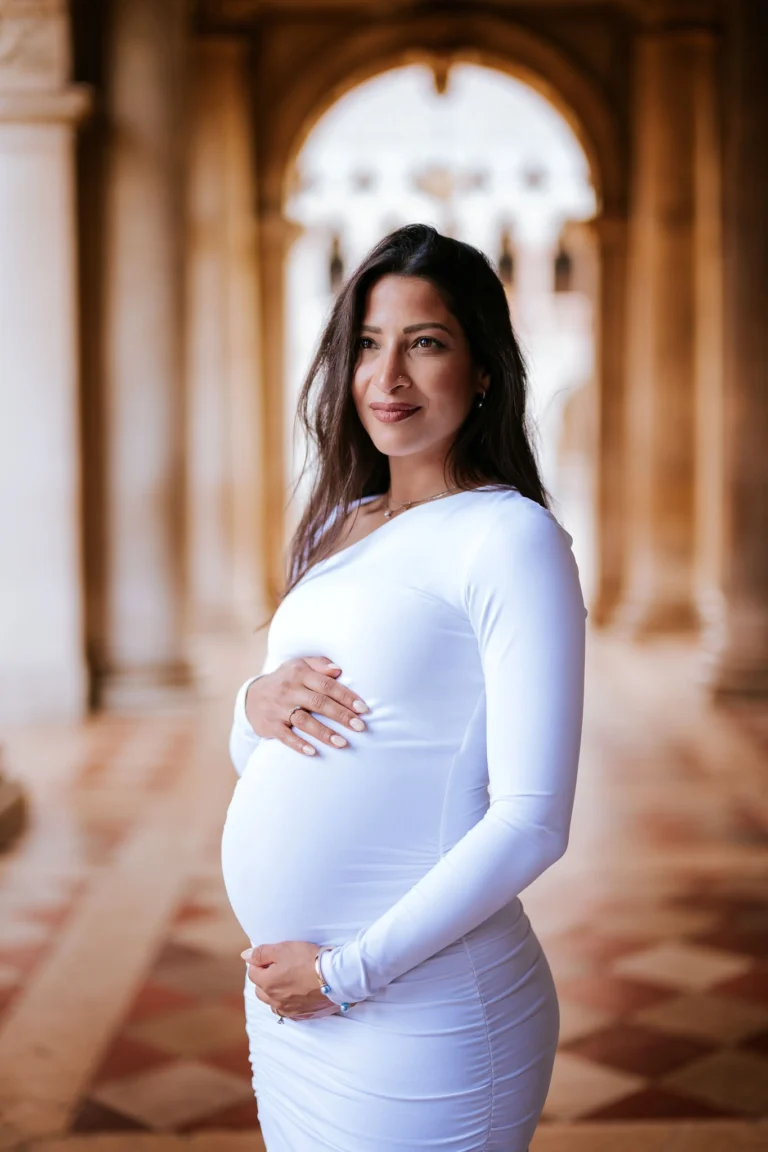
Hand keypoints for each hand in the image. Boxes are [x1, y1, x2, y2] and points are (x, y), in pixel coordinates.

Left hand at [243, 940, 337, 1019]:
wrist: (335, 976)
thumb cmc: (308, 959)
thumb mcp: (283, 948)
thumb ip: (261, 953)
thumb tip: (245, 956)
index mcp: (267, 984)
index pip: (253, 973)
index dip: (261, 962)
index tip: (273, 956)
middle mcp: (275, 1000)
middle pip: (261, 990)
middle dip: (265, 979)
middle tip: (280, 967)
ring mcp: (288, 1009)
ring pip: (273, 1002)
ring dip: (275, 992)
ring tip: (289, 980)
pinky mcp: (302, 1014)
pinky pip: (288, 1010)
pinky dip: (288, 1002)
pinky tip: (297, 993)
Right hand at [245, 657, 369, 756]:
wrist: (251, 697)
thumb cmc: (285, 680)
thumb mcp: (299, 666)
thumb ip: (320, 665)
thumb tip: (339, 670)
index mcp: (300, 673)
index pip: (327, 685)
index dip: (346, 697)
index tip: (363, 709)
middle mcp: (289, 689)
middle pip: (319, 703)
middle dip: (341, 716)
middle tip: (360, 727)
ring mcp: (278, 708)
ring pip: (304, 721)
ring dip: (324, 733)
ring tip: (343, 743)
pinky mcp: (270, 725)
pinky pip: (285, 736)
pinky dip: (298, 744)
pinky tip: (313, 752)